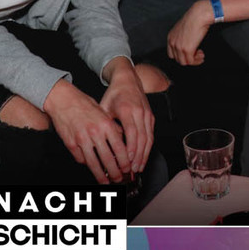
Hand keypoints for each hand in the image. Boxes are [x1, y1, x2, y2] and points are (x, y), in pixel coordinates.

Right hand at [43, 79, 130, 182]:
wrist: (63, 100)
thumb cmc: (85, 105)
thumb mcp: (104, 113)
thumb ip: (113, 128)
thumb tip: (122, 142)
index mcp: (106, 125)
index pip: (119, 148)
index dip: (124, 161)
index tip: (128, 168)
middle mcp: (95, 133)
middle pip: (107, 158)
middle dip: (115, 172)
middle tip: (119, 179)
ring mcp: (82, 139)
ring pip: (93, 163)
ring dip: (101, 175)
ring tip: (105, 182)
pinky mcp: (70, 144)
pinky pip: (80, 158)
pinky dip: (87, 164)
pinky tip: (91, 167)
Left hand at [99, 59, 154, 174]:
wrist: (128, 80)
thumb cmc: (114, 94)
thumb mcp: (104, 107)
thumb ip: (103, 124)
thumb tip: (97, 144)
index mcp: (127, 110)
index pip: (131, 132)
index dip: (130, 147)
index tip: (126, 160)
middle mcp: (140, 112)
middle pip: (142, 138)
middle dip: (138, 156)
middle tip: (133, 169)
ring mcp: (147, 114)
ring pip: (149, 138)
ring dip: (144, 154)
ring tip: (138, 167)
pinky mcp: (151, 116)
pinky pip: (151, 134)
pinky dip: (148, 147)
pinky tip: (143, 157)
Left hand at [167, 0, 212, 65]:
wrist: (199, 15)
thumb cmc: (195, 18)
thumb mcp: (184, 28)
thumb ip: (183, 36)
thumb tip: (189, 42)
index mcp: (170, 37)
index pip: (172, 54)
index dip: (182, 56)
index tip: (190, 53)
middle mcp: (172, 43)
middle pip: (178, 59)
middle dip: (189, 59)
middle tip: (198, 54)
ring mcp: (179, 47)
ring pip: (184, 62)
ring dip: (194, 61)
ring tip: (201, 55)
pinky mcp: (187, 49)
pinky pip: (191, 61)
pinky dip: (197, 61)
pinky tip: (202, 55)